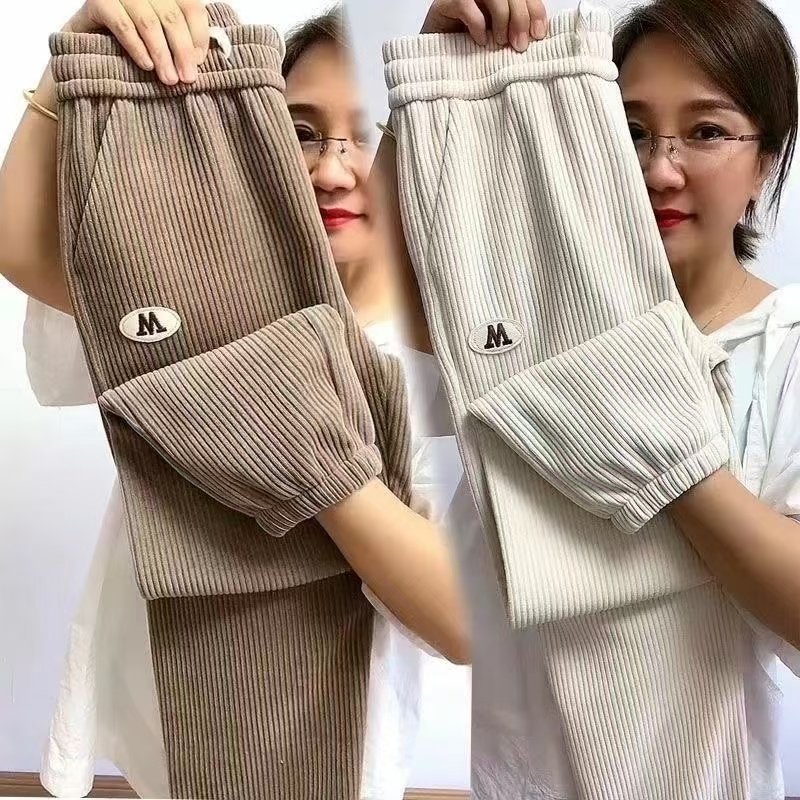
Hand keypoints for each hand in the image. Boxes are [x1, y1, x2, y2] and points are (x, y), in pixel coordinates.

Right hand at [65, 0, 209, 84]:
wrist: (83, 47)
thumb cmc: (126, 44)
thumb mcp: (158, 37)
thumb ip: (179, 38)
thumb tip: (200, 58)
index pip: (190, 5)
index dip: (198, 35)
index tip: (199, 63)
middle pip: (172, 15)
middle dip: (182, 51)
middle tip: (187, 78)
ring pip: (149, 22)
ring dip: (162, 54)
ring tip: (169, 79)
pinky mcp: (97, 1)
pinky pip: (122, 25)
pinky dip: (137, 48)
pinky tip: (146, 66)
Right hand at [421, 0, 547, 51]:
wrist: (436, 61)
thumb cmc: (468, 51)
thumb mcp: (498, 39)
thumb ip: (516, 30)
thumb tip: (538, 33)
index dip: (535, 10)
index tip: (538, 35)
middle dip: (520, 18)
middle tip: (519, 46)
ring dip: (502, 19)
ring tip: (498, 43)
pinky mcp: (445, 2)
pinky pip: (466, 5)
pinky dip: (477, 24)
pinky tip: (479, 41)